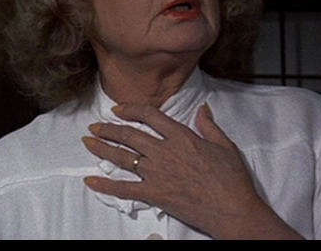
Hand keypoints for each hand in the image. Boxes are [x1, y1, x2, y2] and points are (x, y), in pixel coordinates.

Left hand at [81, 103, 301, 239]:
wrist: (234, 211)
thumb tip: (202, 108)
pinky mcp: (154, 194)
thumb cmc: (233, 180)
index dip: (130, 110)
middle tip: (94, 126)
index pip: (150, 116)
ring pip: (123, 157)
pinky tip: (90, 180)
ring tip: (87, 141)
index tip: (118, 109)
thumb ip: (209, 126)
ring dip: (102, 148)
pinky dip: (105, 185)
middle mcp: (165, 152)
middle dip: (108, 129)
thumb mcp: (225, 146)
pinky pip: (124, 189)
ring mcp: (157, 173)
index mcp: (182, 137)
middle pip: (129, 135)